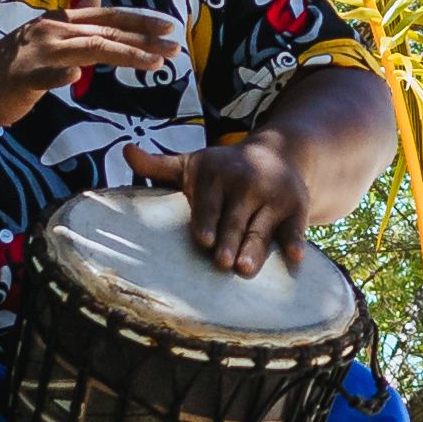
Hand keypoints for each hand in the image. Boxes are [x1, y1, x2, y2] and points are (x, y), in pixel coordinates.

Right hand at [0, 4, 178, 127]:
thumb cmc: (12, 65)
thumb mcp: (46, 36)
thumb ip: (74, 19)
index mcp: (59, 21)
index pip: (106, 17)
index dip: (138, 20)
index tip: (168, 26)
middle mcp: (52, 30)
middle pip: (105, 32)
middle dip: (143, 39)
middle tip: (174, 47)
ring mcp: (37, 53)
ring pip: (87, 50)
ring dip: (123, 55)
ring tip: (153, 64)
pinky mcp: (22, 77)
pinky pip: (45, 76)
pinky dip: (60, 77)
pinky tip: (76, 79)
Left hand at [171, 133, 319, 276]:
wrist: (277, 153)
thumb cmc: (222, 170)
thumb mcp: (191, 165)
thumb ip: (158, 165)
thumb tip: (125, 151)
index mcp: (217, 176)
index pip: (210, 204)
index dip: (206, 221)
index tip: (202, 240)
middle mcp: (247, 183)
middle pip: (236, 219)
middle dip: (230, 240)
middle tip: (222, 263)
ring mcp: (274, 195)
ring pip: (263, 228)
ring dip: (256, 248)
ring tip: (246, 269)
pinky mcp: (297, 206)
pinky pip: (296, 227)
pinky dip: (297, 241)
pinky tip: (295, 257)